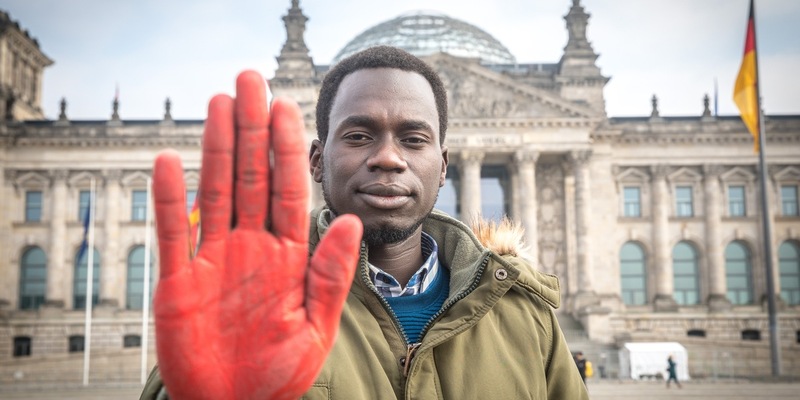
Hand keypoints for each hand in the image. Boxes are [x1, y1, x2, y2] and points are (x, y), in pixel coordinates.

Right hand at [152, 71, 362, 398]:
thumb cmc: (280, 374)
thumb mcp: (316, 326)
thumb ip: (331, 275)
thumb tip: (351, 220)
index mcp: (288, 255)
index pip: (288, 189)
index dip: (286, 148)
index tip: (287, 107)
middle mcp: (251, 247)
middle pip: (251, 176)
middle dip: (251, 130)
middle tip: (250, 80)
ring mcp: (213, 259)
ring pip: (214, 191)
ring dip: (215, 148)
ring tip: (218, 103)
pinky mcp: (178, 280)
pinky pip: (171, 232)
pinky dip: (169, 199)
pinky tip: (166, 161)